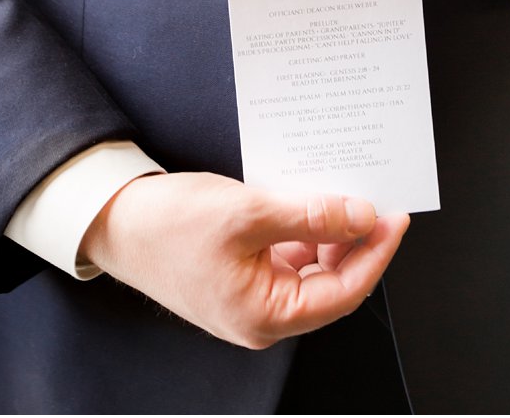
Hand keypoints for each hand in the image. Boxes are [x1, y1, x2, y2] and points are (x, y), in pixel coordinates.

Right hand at [80, 172, 408, 349]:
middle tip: (377, 198)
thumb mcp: (248, 214)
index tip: (396, 217)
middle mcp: (262, 314)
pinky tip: (314, 199)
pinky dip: (308, 227)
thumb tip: (361, 216)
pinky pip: (292, 253)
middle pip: (334, 281)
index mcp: (264, 316)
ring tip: (347, 192)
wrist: (114, 221)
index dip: (376, 253)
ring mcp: (253, 294)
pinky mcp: (244, 273)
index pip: (345, 292)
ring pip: (315, 265)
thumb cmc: (167, 226)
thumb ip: (312, 217)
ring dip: (333, 230)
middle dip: (358, 240)